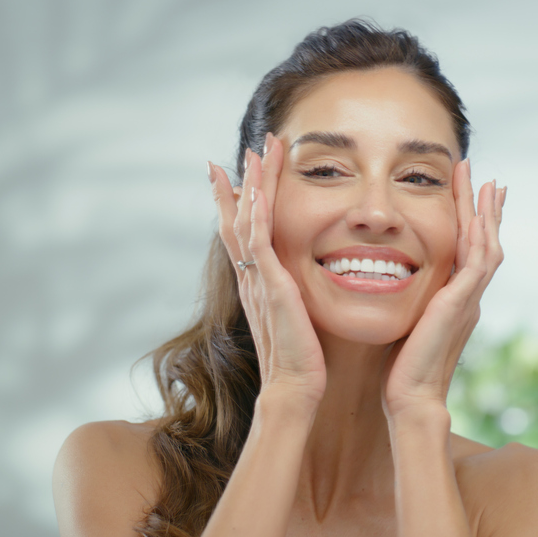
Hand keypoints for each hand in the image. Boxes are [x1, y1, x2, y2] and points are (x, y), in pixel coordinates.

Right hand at [210, 134, 325, 407]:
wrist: (294, 387)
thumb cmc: (301, 360)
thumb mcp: (296, 319)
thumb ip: (294, 298)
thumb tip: (301, 287)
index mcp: (258, 283)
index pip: (244, 233)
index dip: (239, 202)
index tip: (236, 173)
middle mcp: (252, 277)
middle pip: (238, 219)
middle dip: (241, 182)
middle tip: (246, 149)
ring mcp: (258, 280)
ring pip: (247, 222)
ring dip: (251, 185)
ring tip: (256, 153)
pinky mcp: (271, 287)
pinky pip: (259, 243)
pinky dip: (255, 215)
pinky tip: (256, 191)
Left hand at [383, 160, 503, 421]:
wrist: (412, 397)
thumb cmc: (402, 369)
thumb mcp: (407, 324)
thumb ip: (410, 304)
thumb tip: (392, 287)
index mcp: (455, 301)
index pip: (467, 253)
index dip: (471, 224)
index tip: (471, 197)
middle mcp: (468, 298)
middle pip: (485, 244)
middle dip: (486, 210)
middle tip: (488, 179)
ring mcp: (468, 301)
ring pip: (487, 247)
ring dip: (487, 213)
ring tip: (487, 183)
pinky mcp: (460, 305)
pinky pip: (477, 263)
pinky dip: (480, 237)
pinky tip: (478, 215)